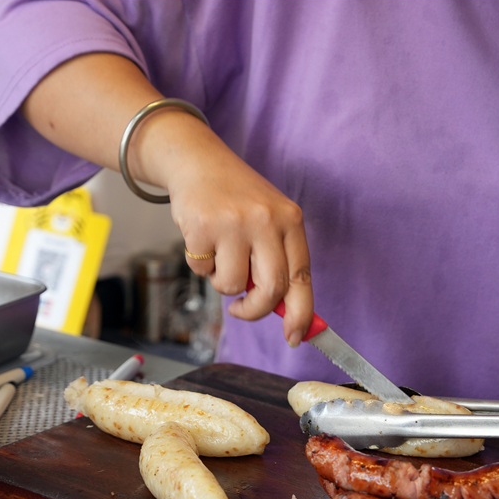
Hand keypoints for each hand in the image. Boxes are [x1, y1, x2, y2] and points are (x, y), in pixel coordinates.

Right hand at [21, 53, 314, 343]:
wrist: (197, 161)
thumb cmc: (236, 200)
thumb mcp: (268, 221)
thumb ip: (278, 261)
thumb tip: (286, 314)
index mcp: (290, 220)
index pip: (302, 277)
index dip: (301, 314)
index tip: (294, 337)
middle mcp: (266, 221)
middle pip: (271, 290)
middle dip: (255, 311)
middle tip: (241, 309)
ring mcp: (234, 224)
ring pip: (233, 286)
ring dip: (222, 283)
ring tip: (219, 256)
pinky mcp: (202, 228)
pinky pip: (204, 272)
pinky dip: (201, 266)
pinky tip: (202, 240)